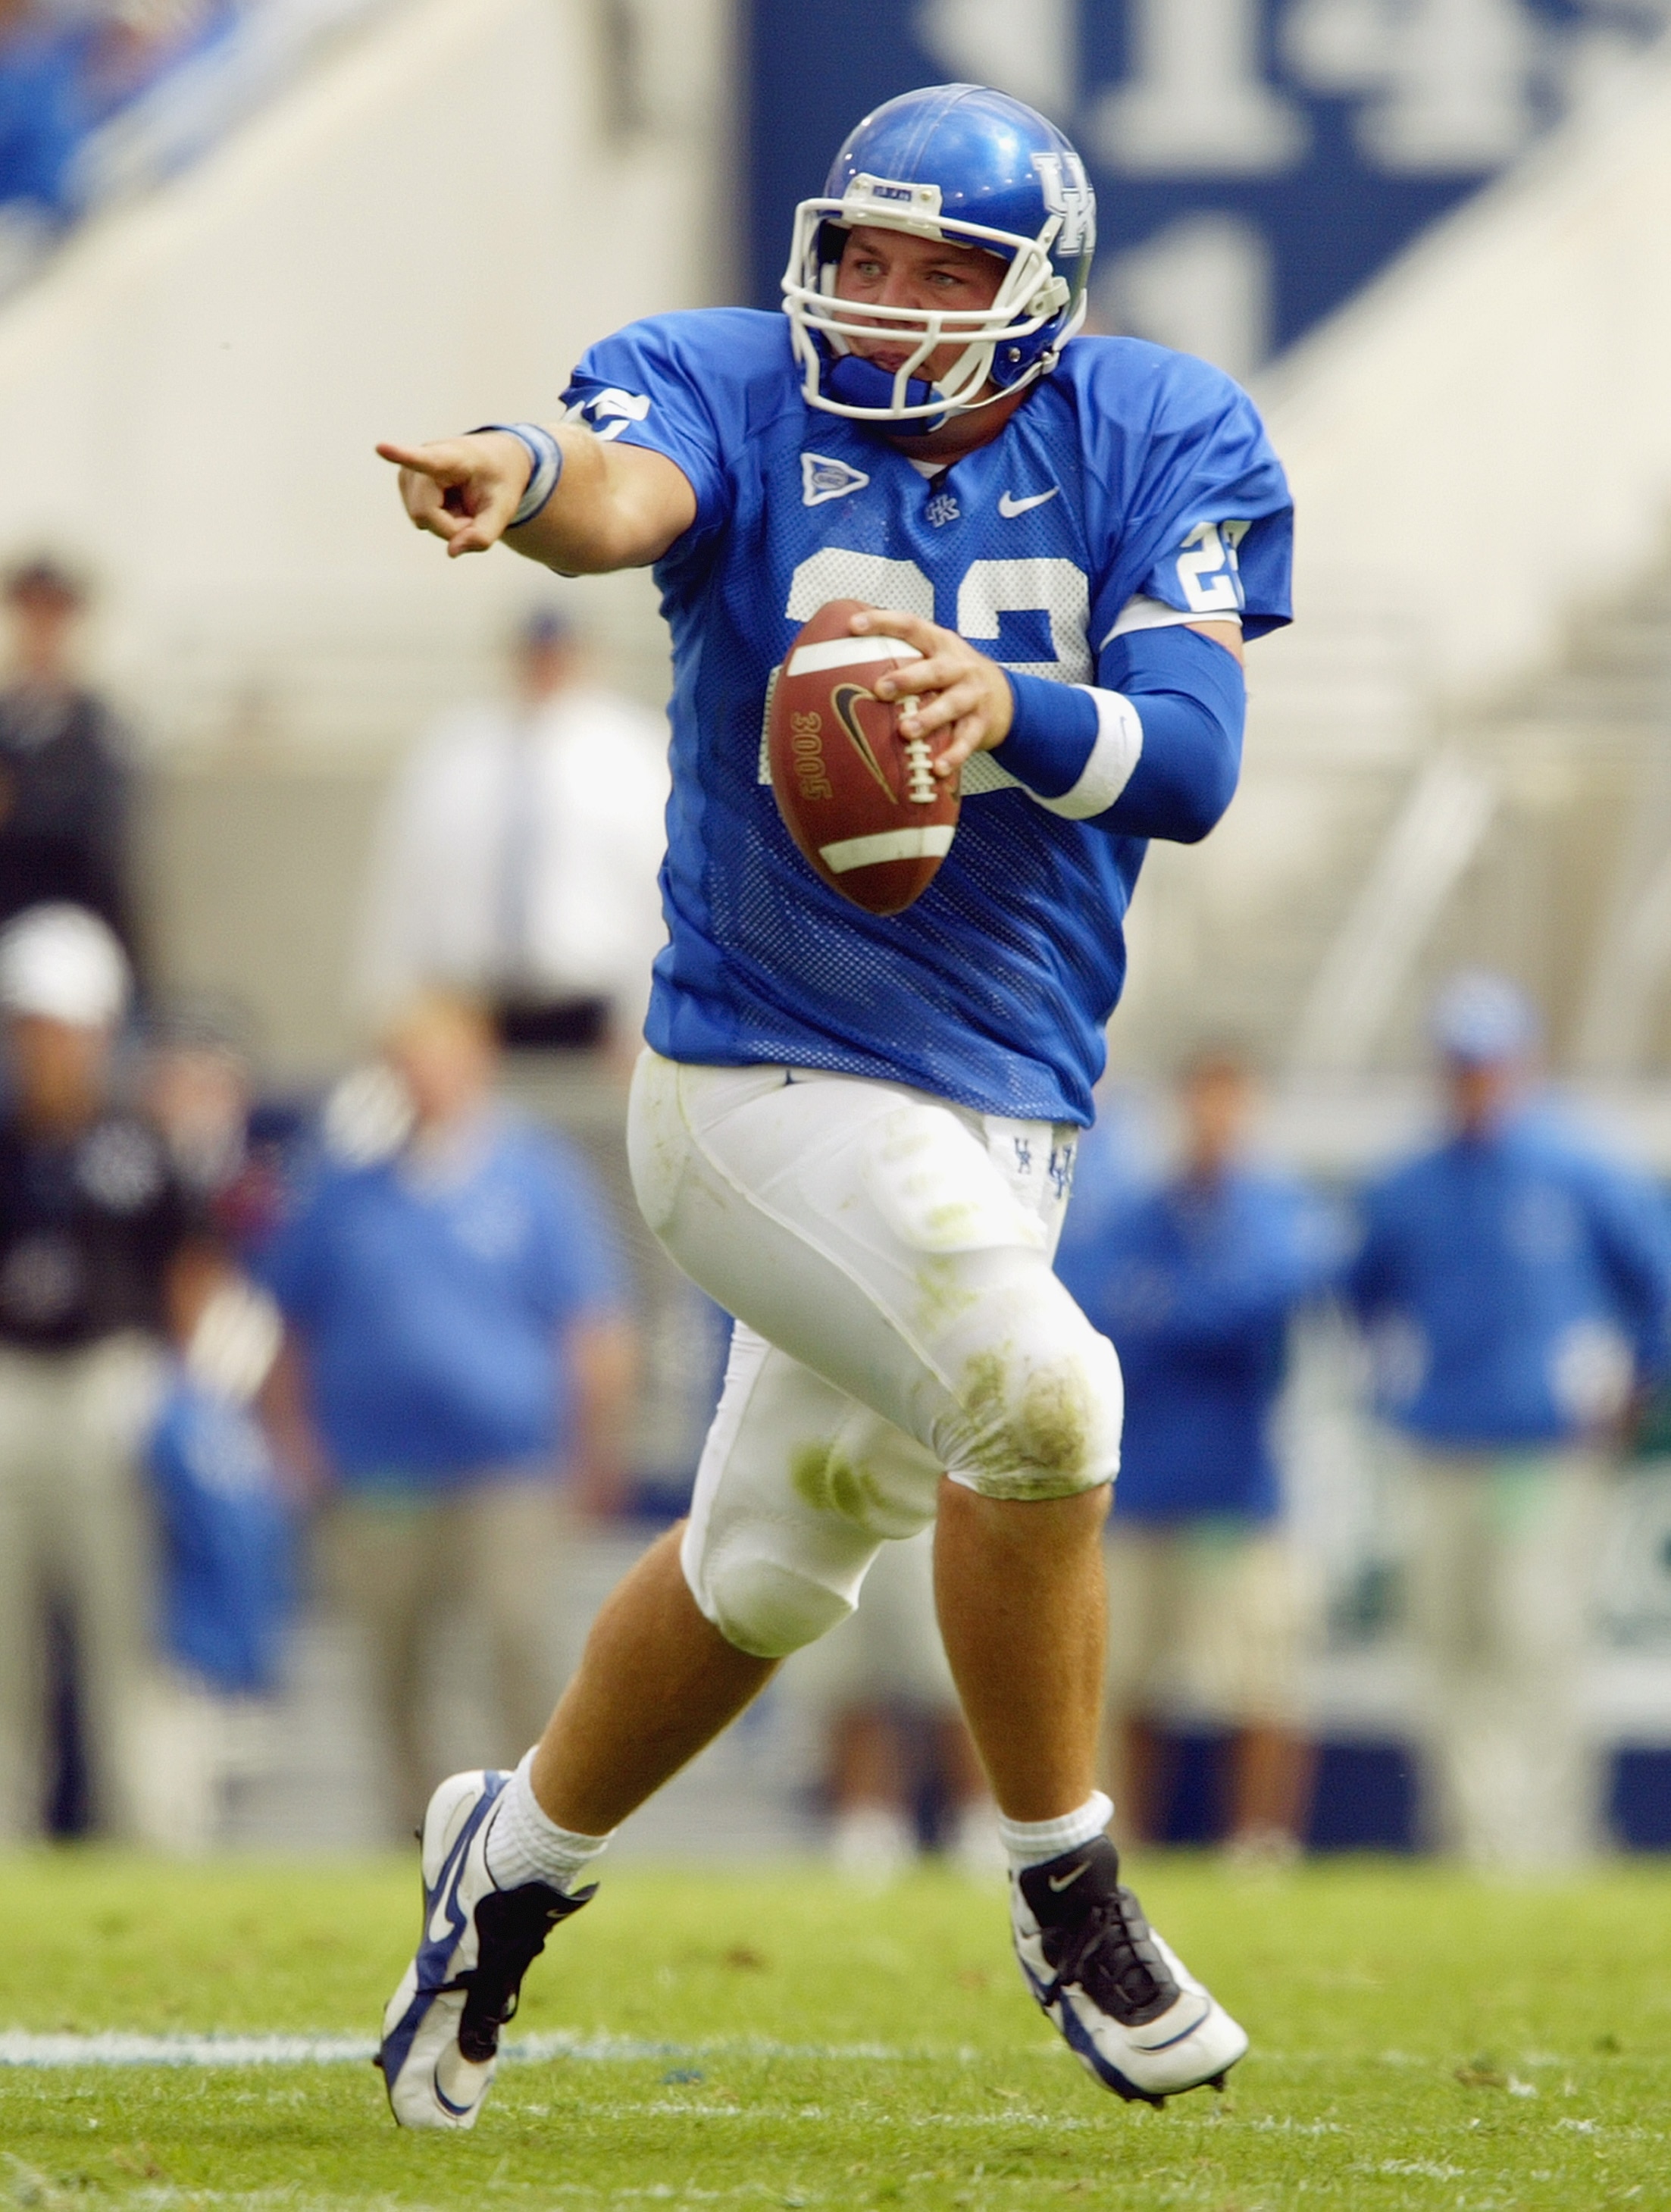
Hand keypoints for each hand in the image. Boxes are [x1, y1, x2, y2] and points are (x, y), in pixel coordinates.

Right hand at [375, 431, 533, 557]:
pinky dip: (440, 521)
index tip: (380, 447)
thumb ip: (484, 534)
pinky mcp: (404, 484)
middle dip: (452, 526)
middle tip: (474, 512)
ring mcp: (409, 472)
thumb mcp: (504, 509)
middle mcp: (422, 460)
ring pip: (422, 520)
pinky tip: (450, 503)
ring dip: (447, 523)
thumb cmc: (498, 482)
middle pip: (426, 514)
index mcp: (451, 457)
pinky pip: (421, 520)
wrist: (493, 460)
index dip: (401, 455)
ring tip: (462, 502)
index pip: (425, 460)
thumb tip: (451, 552)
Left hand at [851, 607, 1012, 779]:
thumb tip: (843, 661)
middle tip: (880, 689)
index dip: (884, 622)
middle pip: (934, 670)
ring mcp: (972, 695)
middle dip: (907, 679)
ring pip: (951, 706)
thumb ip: (903, 658)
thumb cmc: (954, 678)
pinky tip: (937, 768)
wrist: (1005, 698)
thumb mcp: (934, 658)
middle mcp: (959, 667)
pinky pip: (967, 741)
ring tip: (905, 732)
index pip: (911, 626)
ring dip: (928, 719)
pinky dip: (953, 756)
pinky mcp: (981, 724)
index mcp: (941, 645)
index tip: (854, 624)